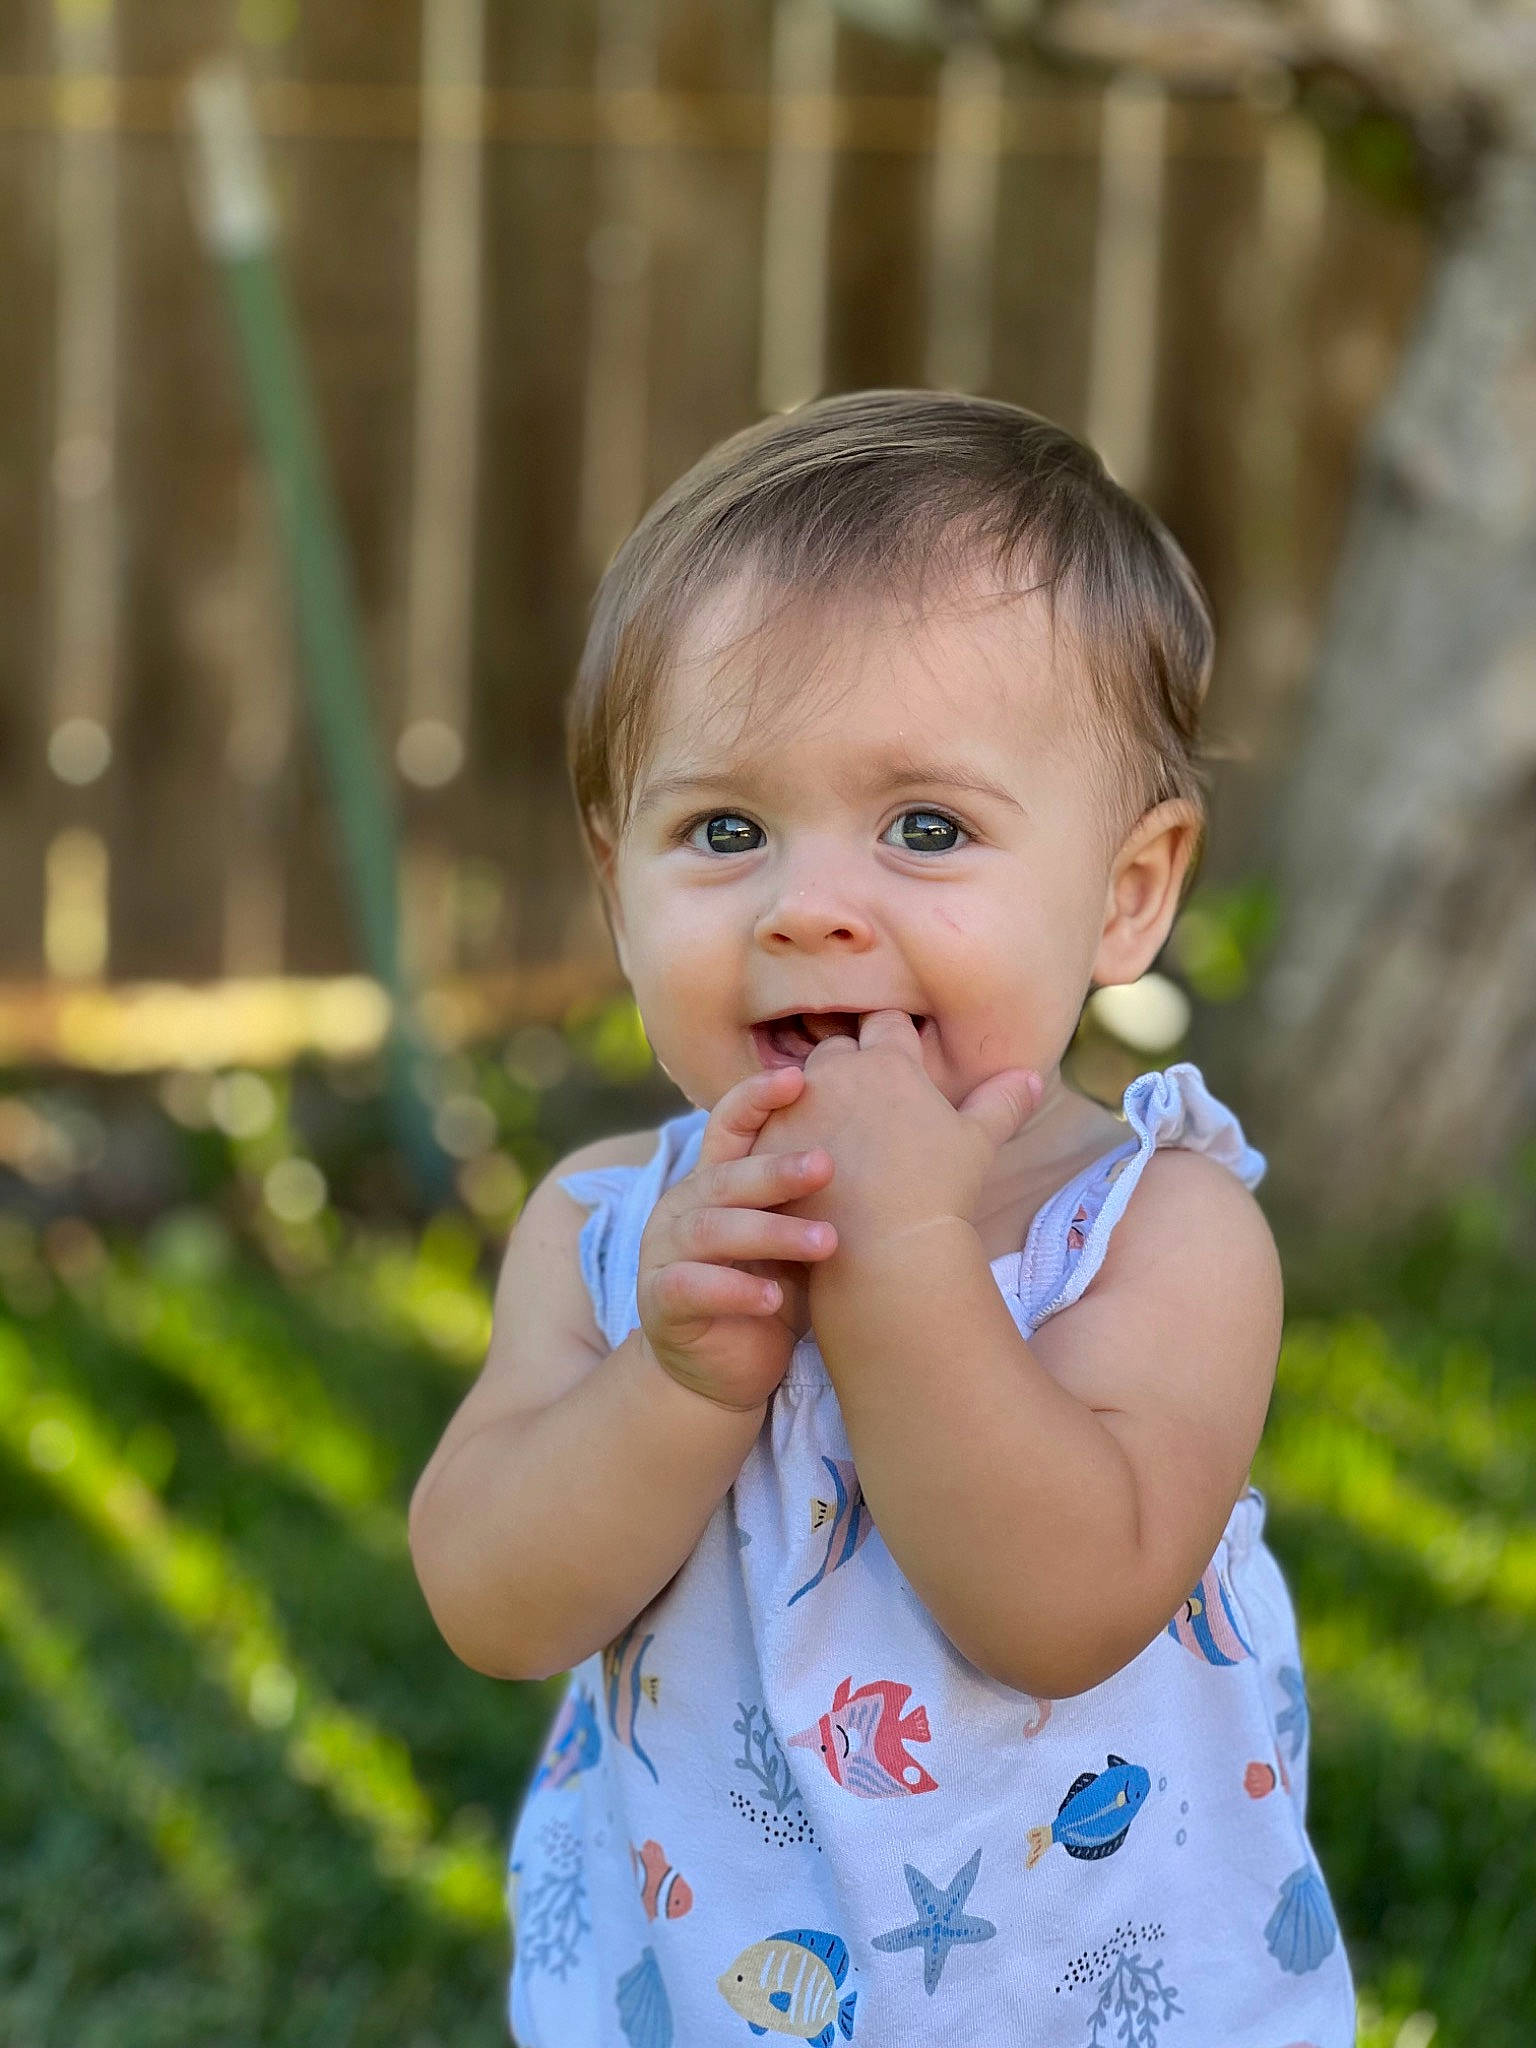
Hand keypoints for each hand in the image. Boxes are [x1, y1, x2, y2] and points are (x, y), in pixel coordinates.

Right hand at [635, 1065, 838, 1409]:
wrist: (725, 1370)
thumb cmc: (771, 1291)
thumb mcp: (796, 1236)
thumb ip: (818, 1196)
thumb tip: (898, 1142)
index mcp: (716, 1181)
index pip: (729, 1125)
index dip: (757, 1097)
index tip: (800, 1077)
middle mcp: (683, 1208)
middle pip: (725, 1176)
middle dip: (777, 1169)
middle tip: (828, 1165)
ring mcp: (665, 1254)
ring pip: (712, 1230)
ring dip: (770, 1233)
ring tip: (826, 1241)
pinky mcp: (662, 1303)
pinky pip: (692, 1288)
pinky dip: (734, 1290)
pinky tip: (773, 1299)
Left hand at [749, 1011, 1041, 1259]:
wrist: (884, 1250)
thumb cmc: (938, 1192)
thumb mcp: (977, 1143)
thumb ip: (1002, 1102)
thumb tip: (1034, 1076)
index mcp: (888, 1061)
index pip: (886, 1023)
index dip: (893, 1040)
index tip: (897, 1060)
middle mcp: (836, 1070)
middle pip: (836, 1047)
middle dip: (847, 1067)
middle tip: (860, 1100)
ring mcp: (795, 1104)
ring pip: (796, 1084)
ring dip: (810, 1098)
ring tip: (827, 1131)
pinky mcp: (764, 1140)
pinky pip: (767, 1124)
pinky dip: (782, 1135)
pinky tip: (796, 1160)